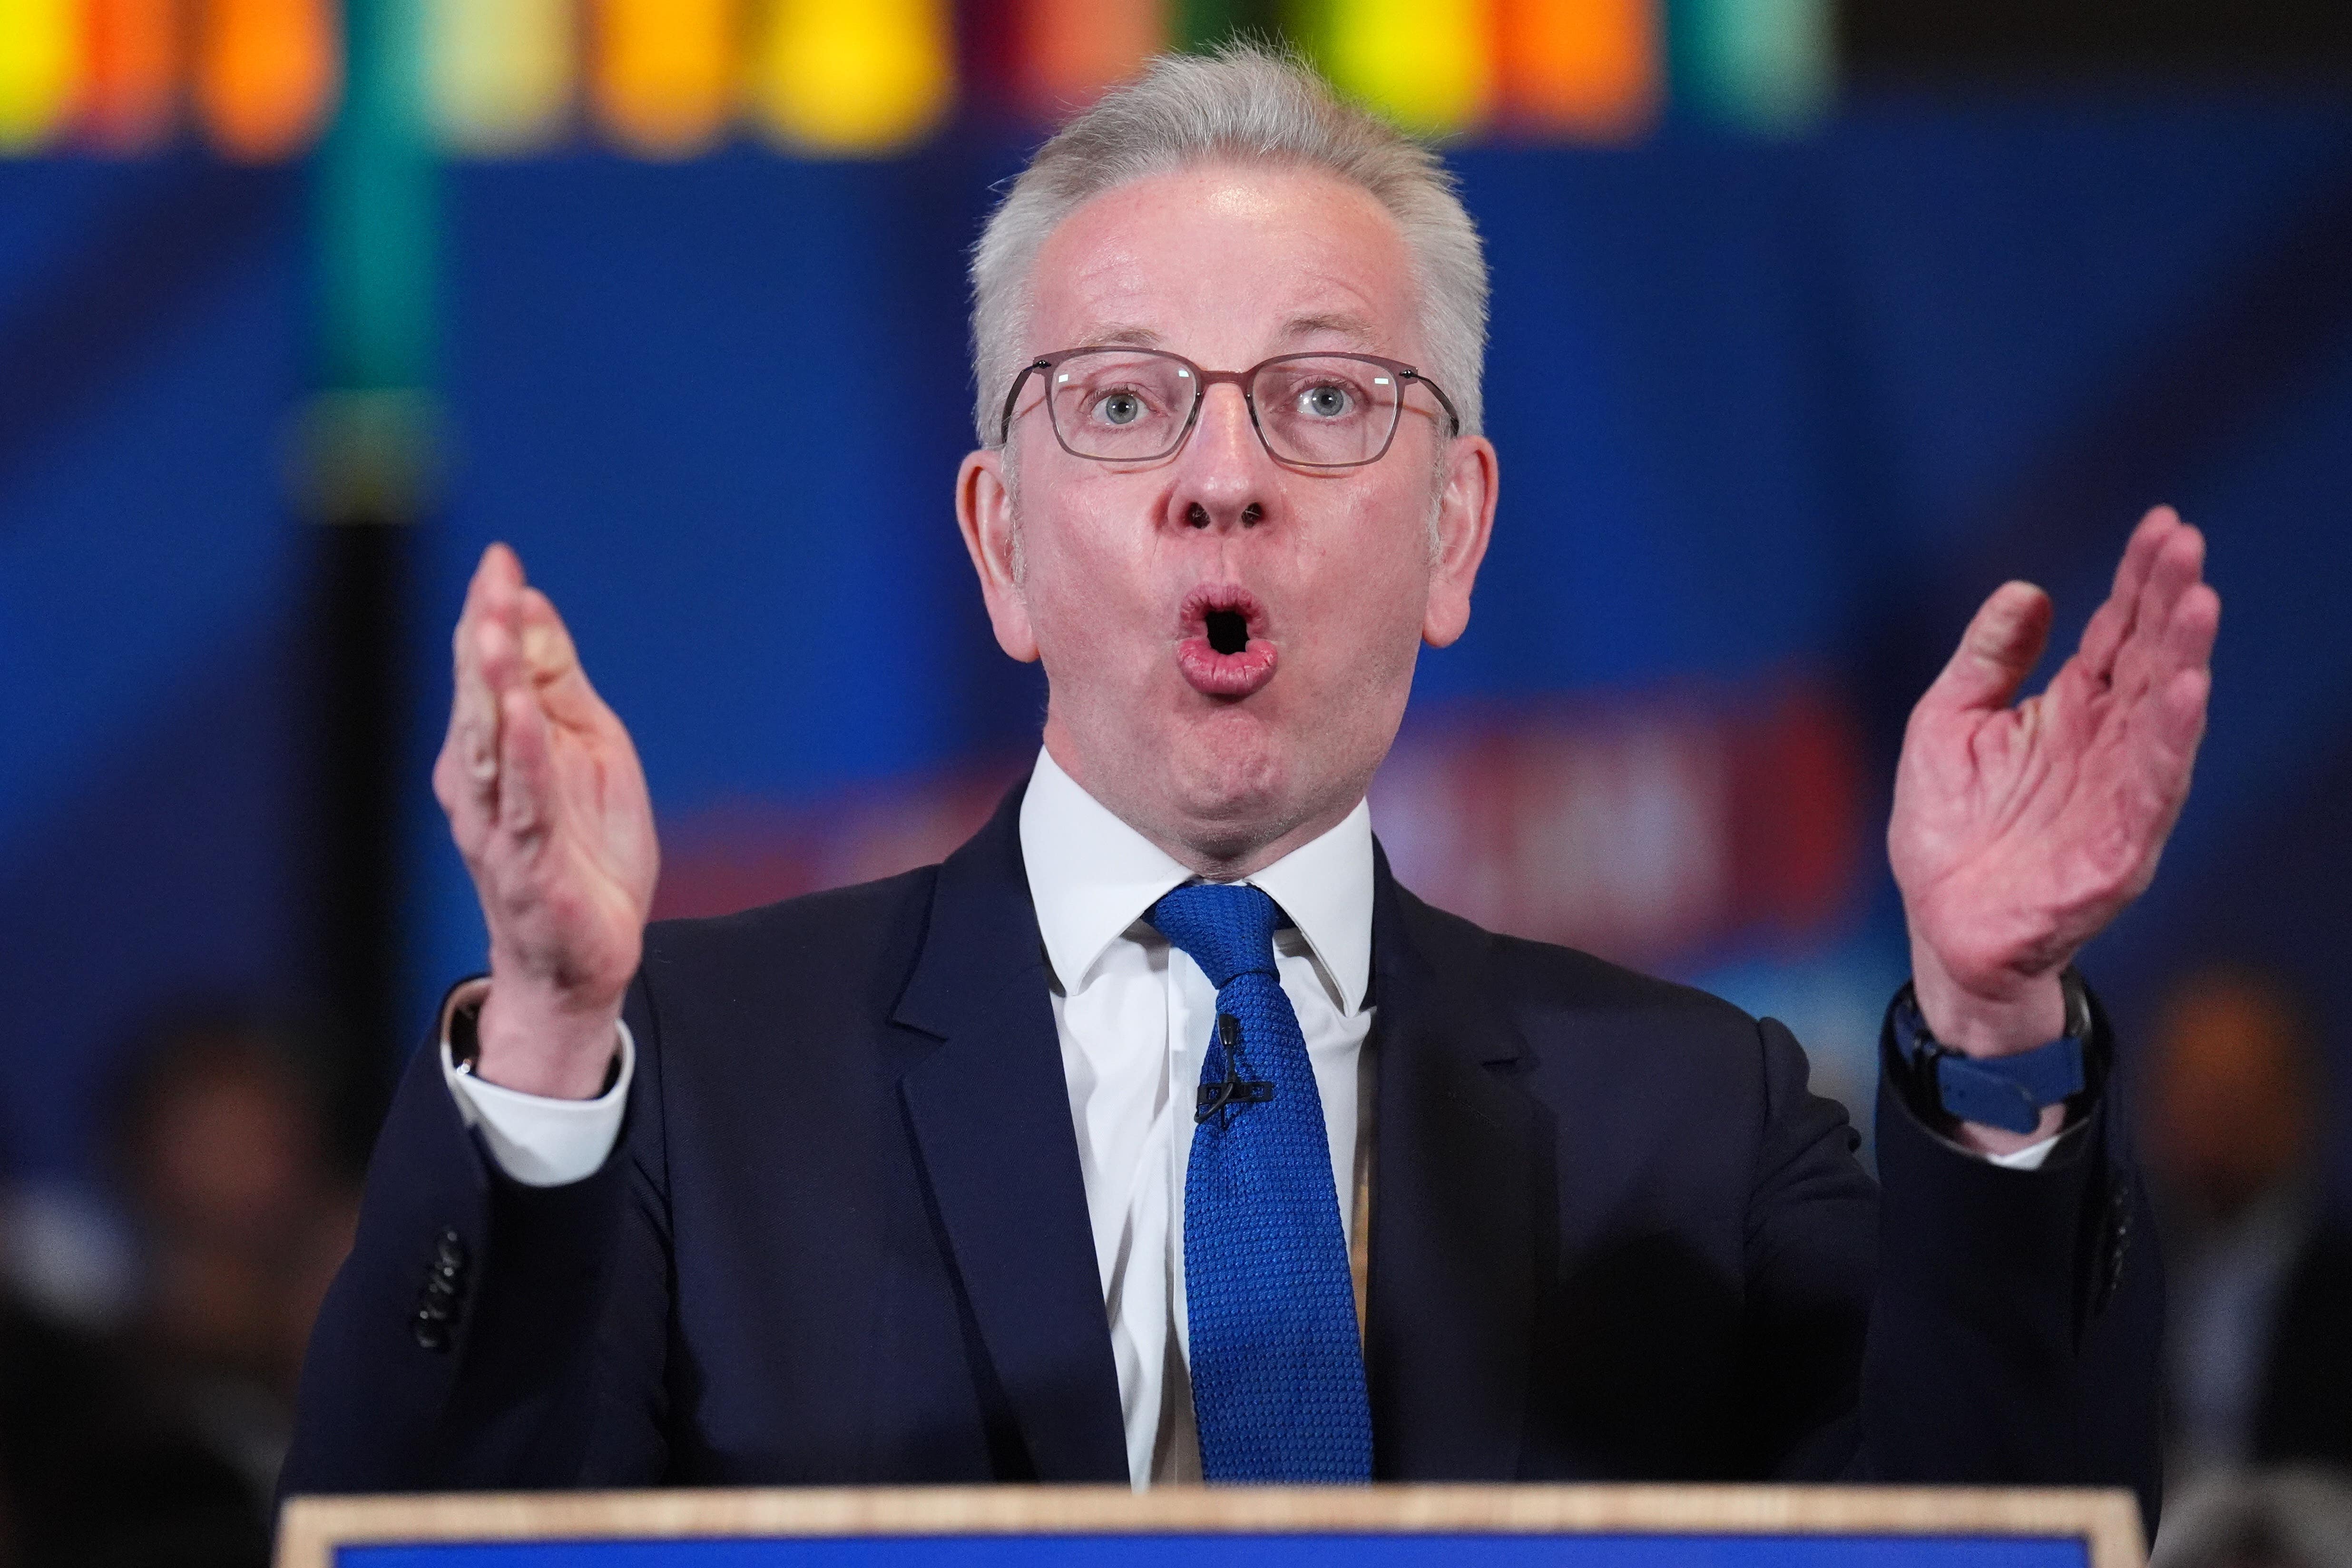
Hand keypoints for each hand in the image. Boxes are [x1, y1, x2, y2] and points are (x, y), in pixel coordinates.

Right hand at [432, 545, 658, 1097]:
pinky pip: (521, 803)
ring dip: (492, 685)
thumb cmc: (584, 846)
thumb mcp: (589, 745)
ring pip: (488, 744)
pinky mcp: (525, 864)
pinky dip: (522, 755)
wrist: (588, 955)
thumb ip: (558, 681)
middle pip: (479, 695)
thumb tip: (531, 604)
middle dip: (485, 635)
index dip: (492, 612)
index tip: (500, 556)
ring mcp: (497, 824)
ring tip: (496, 630)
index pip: (486, 669)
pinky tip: (521, 714)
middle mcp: (479, 782)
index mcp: (493, 748)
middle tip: (491, 578)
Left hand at [1890, 506, 2217, 1087]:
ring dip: (2184, 658)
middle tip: (2188, 541)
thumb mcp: (1946, 724)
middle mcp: (2105, 746)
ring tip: (2200, 601)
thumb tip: (2027, 589)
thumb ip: (1987, 660)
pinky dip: (2171, 740)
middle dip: (2170, 602)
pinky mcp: (2118, 850)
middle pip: (2147, 660)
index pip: (2115, 632)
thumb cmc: (1948, 829)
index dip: (2140, 580)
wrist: (1940, 927)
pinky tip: (2187, 690)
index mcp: (2069, 712)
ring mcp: (2117, 797)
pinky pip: (2152, 789)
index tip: (2163, 523)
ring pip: (2162, 717)